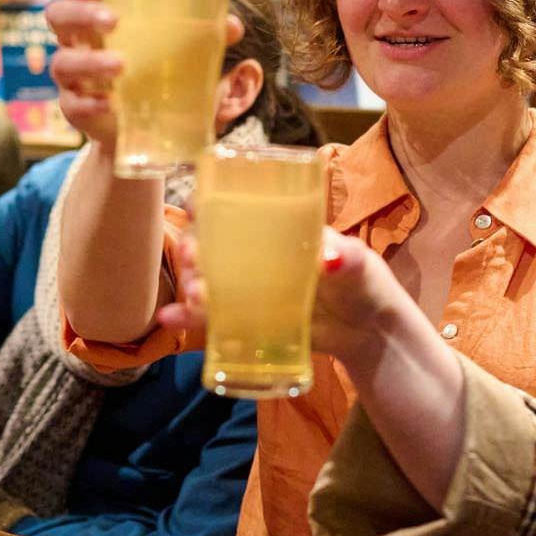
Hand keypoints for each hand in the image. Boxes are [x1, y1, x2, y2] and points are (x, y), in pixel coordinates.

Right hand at [46, 0, 243, 153]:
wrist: (146, 128)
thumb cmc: (158, 71)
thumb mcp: (179, 50)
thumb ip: (202, 36)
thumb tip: (232, 25)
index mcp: (96, 12)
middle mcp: (76, 40)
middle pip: (57, 14)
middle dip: (80, 13)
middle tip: (112, 20)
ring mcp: (72, 76)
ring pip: (62, 62)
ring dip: (89, 61)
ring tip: (121, 66)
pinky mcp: (75, 108)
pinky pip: (72, 104)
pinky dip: (90, 103)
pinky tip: (111, 104)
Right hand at [157, 227, 416, 365]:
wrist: (367, 333)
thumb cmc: (363, 284)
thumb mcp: (360, 265)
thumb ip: (347, 257)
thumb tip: (329, 257)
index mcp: (277, 230)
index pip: (235, 207)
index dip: (209, 202)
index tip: (194, 204)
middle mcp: (255, 256)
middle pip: (209, 243)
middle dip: (191, 246)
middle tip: (192, 257)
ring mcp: (248, 290)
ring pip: (205, 280)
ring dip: (189, 281)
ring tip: (194, 292)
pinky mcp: (246, 322)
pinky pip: (211, 318)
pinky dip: (188, 317)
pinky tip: (169, 319)